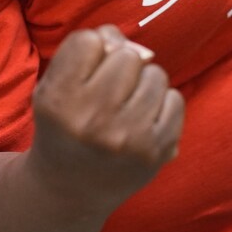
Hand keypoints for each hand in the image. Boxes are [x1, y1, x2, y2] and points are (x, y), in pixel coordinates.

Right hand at [27, 26, 183, 211]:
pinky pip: (175, 99)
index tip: (85, 73)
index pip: (88, 40)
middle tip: (109, 93)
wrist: (70, 191)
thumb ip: (87, 49)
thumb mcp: (56, 85)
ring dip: (144, 84)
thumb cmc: (65, 125)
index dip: (91, 51)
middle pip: (127, 55)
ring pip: (155, 74)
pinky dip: (163, 105)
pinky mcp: (156, 151)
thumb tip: (140, 50)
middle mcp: (91, 120)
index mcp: (58, 100)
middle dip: (121, 67)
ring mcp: (127, 137)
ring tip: (126, 107)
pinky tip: (143, 121)